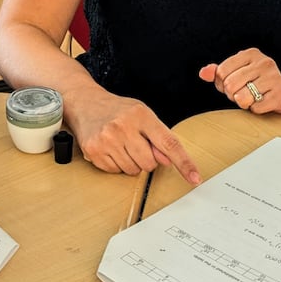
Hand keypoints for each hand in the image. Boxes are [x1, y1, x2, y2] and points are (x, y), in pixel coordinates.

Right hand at [65, 92, 200, 183]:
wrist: (85, 103)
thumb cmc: (118, 110)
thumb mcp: (142, 115)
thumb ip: (158, 137)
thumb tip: (168, 160)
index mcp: (141, 115)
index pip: (169, 144)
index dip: (184, 163)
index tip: (195, 178)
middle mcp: (124, 127)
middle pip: (150, 163)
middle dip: (146, 159)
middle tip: (136, 144)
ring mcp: (107, 140)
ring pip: (133, 170)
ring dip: (131, 163)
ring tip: (121, 145)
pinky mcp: (94, 151)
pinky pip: (115, 172)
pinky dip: (116, 164)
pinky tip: (110, 149)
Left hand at [198, 49, 280, 114]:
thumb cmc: (255, 84)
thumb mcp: (235, 74)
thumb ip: (217, 73)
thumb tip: (203, 73)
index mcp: (251, 53)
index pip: (221, 71)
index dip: (222, 84)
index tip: (233, 85)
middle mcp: (264, 62)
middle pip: (230, 85)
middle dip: (233, 95)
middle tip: (244, 93)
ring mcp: (275, 77)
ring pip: (241, 98)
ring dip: (244, 103)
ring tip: (254, 98)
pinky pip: (255, 108)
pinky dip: (257, 110)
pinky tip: (264, 103)